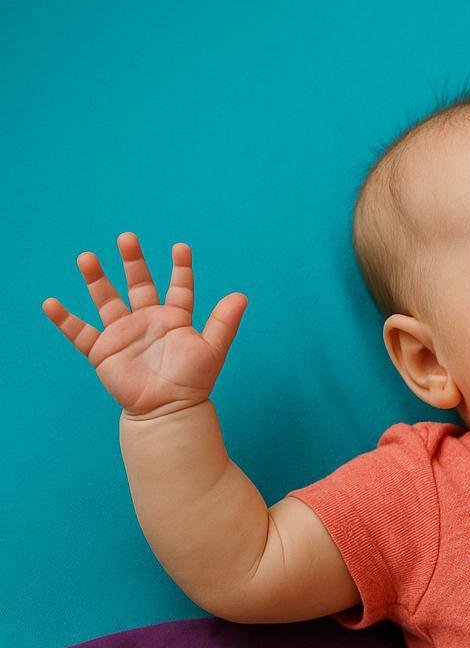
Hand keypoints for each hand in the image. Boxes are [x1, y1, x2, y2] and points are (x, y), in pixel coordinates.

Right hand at [42, 232, 246, 418]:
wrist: (168, 410)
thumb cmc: (193, 381)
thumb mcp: (212, 349)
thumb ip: (224, 322)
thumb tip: (241, 295)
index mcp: (174, 319)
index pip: (179, 288)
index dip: (181, 268)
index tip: (181, 247)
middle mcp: (147, 321)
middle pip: (138, 284)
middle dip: (133, 261)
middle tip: (127, 237)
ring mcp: (123, 334)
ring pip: (107, 300)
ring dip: (96, 280)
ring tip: (86, 257)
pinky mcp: (103, 351)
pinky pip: (79, 333)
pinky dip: (64, 320)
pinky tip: (50, 303)